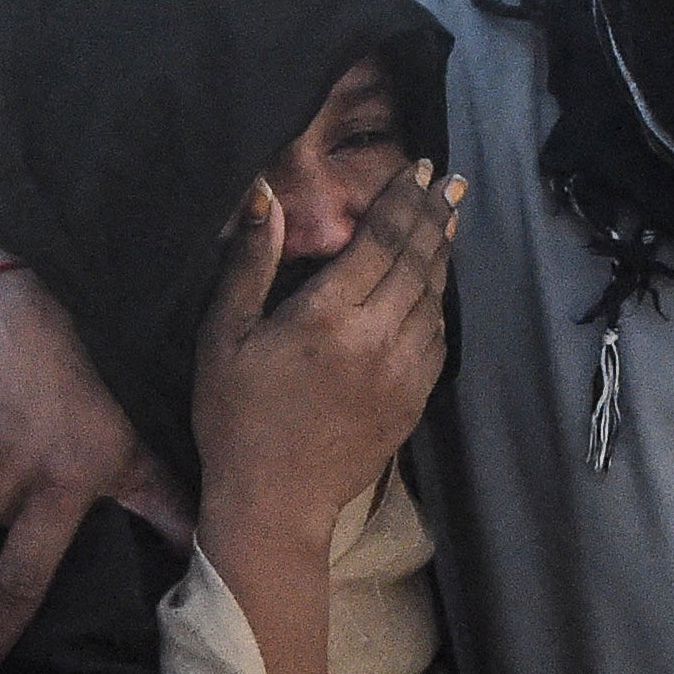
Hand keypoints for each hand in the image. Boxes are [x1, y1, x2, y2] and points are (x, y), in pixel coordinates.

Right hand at [190, 163, 456, 542]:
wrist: (274, 503)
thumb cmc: (236, 418)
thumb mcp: (223, 337)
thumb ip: (251, 265)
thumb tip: (267, 198)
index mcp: (329, 315)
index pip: (380, 239)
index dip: (401, 200)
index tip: (418, 170)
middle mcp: (377, 336)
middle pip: (416, 261)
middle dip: (433, 216)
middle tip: (448, 182)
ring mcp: (403, 371)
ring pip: (434, 298)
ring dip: (443, 254)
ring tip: (449, 221)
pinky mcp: (414, 401)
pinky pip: (438, 338)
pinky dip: (440, 304)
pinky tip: (437, 288)